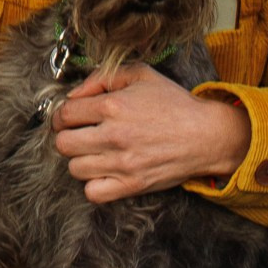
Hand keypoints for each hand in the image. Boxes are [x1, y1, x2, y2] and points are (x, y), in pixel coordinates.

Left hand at [52, 66, 250, 202]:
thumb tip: (73, 95)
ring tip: (95, 153)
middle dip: (67, 137)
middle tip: (79, 135)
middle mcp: (113, 135)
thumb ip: (101, 77)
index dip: (61, 115)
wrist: (205, 134)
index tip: (69, 118)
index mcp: (112, 105)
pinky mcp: (131, 185)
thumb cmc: (173, 103)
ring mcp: (122, 163)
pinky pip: (93, 193)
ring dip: (80, 160)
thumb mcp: (140, 74)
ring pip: (74, 169)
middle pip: (63, 144)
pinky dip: (93, 185)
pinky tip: (104, 172)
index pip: (64, 114)